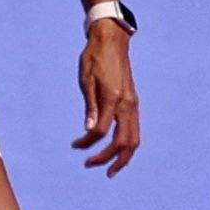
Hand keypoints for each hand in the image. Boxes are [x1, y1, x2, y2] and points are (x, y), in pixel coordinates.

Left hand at [75, 21, 140, 173]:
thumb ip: (90, 106)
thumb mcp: (86, 80)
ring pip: (134, 140)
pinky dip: (127, 145)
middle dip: (109, 159)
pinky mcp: (134, 103)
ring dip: (123, 157)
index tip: (74, 145)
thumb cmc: (94, 58)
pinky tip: (117, 149)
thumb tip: (89, 130)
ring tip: (110, 168)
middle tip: (91, 166)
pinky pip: (135, 130)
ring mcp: (133, 104)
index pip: (100, 131)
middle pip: (123, 142)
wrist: (112, 41)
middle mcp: (127, 104)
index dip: (86, 143)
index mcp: (112, 98)